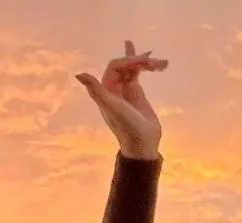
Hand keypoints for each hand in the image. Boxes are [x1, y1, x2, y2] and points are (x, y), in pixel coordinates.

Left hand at [76, 40, 167, 160]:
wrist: (143, 144)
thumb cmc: (127, 127)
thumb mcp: (112, 108)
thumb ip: (96, 91)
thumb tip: (78, 74)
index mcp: (105, 91)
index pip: (115, 66)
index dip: (129, 60)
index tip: (144, 63)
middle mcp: (113, 89)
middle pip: (125, 64)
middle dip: (140, 60)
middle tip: (154, 64)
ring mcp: (125, 90)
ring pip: (133, 67)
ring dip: (147, 62)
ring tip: (163, 64)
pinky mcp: (136, 93)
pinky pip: (138, 74)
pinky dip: (147, 66)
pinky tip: (154, 60)